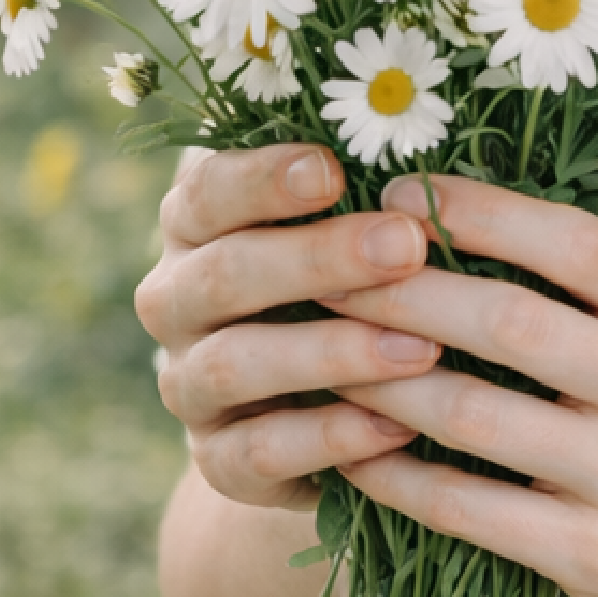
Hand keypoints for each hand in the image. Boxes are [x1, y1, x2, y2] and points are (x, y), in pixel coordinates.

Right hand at [133, 143, 441, 506]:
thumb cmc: (347, 286)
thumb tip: (421, 136)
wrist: (316, 414)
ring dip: (331, 353)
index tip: (333, 170)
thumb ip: (362, 191)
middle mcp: (176, 302)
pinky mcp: (217, 460)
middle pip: (224, 273)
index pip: (208, 191)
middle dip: (318, 258)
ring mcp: (188, 385)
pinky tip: (398, 424)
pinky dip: (330, 438)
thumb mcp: (345, 230)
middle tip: (406, 246)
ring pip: (234, 364)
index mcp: (195, 227)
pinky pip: (260, 453)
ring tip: (421, 348)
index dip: (264, 179)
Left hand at [323, 173, 597, 596]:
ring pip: (472, 415)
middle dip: (401, 291)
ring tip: (318, 351)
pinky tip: (347, 448)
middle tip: (325, 271)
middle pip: (509, 322)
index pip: (575, 242)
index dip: (478, 212)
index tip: (395, 194)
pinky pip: (466, 507)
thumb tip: (438, 205)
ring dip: (378, 379)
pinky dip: (394, 473)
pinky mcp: (593, 556)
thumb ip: (584, 275)